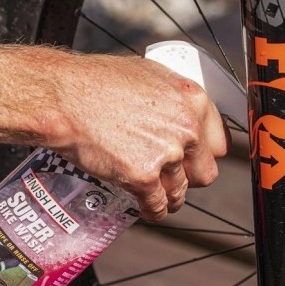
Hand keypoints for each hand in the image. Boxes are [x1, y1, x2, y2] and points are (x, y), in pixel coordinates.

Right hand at [41, 54, 228, 221]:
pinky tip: (146, 209)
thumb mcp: (148, 74)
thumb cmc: (97, 81)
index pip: (220, 142)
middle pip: (205, 172)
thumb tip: (182, 114)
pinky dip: (153, 211)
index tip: (195, 161)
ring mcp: (167, 154)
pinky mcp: (143, 177)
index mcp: (193, 100)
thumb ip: (174, 98)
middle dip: (190, 178)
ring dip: (170, 197)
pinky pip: (157, 205)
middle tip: (174, 177)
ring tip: (158, 196)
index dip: (205, 154)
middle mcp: (187, 128)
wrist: (64, 98)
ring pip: (181, 191)